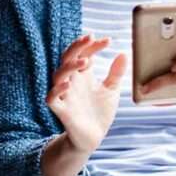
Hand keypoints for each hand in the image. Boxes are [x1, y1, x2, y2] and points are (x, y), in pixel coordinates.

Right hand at [45, 34, 126, 152]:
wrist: (94, 137)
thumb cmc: (100, 112)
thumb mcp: (111, 90)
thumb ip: (116, 73)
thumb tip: (123, 53)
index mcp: (83, 75)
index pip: (84, 54)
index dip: (93, 45)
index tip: (108, 40)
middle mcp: (72, 82)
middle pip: (67, 58)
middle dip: (77, 47)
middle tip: (89, 38)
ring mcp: (65, 95)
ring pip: (58, 75)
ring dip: (70, 66)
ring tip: (85, 62)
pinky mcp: (61, 110)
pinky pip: (52, 98)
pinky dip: (57, 90)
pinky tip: (69, 83)